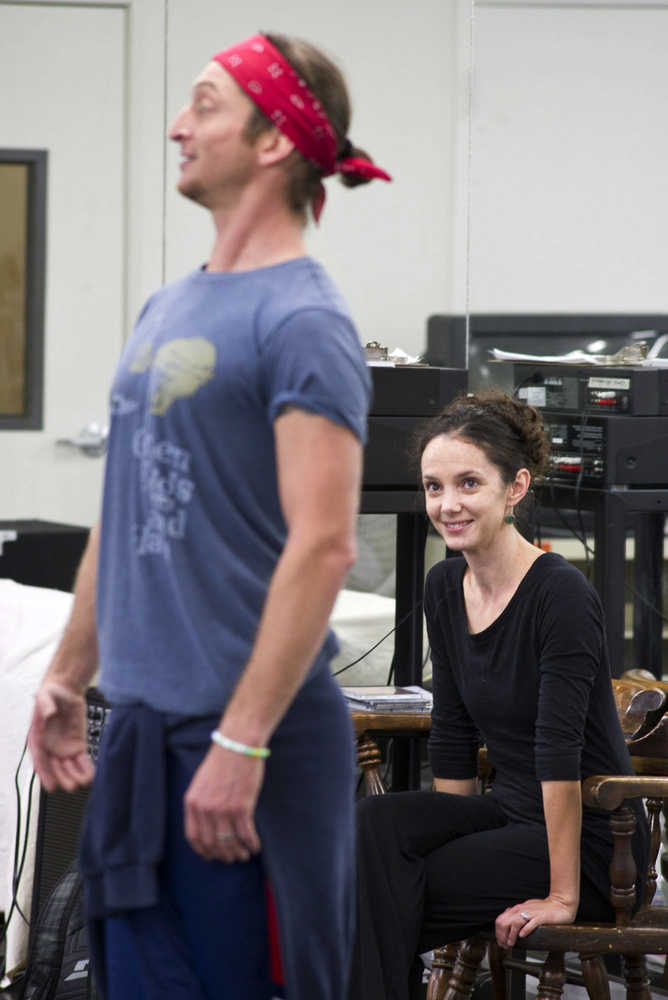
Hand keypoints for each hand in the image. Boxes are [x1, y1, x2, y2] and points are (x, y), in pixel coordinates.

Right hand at [27, 681, 94, 791]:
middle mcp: (50, 747)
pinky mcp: (77, 744)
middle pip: (55, 767)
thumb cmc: (51, 694)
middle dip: (63, 778)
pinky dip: (86, 768)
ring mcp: (64, 747)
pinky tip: (91, 776)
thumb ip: (44, 704)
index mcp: (38, 738)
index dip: (45, 774)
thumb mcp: (45, 695)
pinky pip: (81, 760)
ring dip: (75, 776)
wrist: (66, 691)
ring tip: (83, 783)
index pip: (40, 759)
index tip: (51, 786)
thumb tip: (49, 713)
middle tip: (71, 787)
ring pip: (68, 767)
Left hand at [184, 743, 264, 862]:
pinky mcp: (241, 807)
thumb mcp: (202, 781)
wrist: (237, 745)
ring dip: (237, 853)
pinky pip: (246, 834)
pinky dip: (251, 843)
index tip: (211, 855)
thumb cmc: (222, 760)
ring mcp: (223, 810)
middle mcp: (205, 809)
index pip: (193, 836)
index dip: (203, 850)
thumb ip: (201, 802)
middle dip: (222, 855)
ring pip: (229, 842)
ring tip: (244, 855)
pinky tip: (255, 846)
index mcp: (192, 802)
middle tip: (231, 858)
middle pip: (211, 843)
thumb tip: (207, 823)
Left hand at [495, 896, 577, 948]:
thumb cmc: (545, 909)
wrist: (560, 904)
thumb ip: (518, 915)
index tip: (500, 942)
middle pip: (504, 922)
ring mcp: (531, 913)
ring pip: (515, 923)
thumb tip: (508, 922)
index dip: (498, 932)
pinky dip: (524, 930)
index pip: (501, 920)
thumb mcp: (527, 910)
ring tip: (511, 943)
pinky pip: (530, 923)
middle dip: (502, 935)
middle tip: (504, 945)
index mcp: (518, 909)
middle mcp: (522, 910)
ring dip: (511, 935)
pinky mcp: (541, 917)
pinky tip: (522, 936)